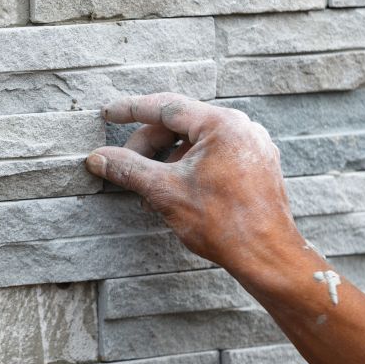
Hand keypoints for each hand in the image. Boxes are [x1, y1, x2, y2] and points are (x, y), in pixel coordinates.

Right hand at [86, 93, 302, 274]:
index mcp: (222, 125)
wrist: (267, 256)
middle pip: (180, 124)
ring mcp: (251, 146)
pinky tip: (172, 191)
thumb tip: (98, 157)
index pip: (166, 106)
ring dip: (165, 160)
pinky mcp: (255, 165)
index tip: (108, 113)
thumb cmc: (223, 223)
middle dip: (147, 145)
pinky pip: (212, 154)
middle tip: (124, 167)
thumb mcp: (164, 191)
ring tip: (148, 189)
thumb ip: (128, 168)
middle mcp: (241, 128)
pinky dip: (187, 167)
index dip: (131, 110)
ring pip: (194, 142)